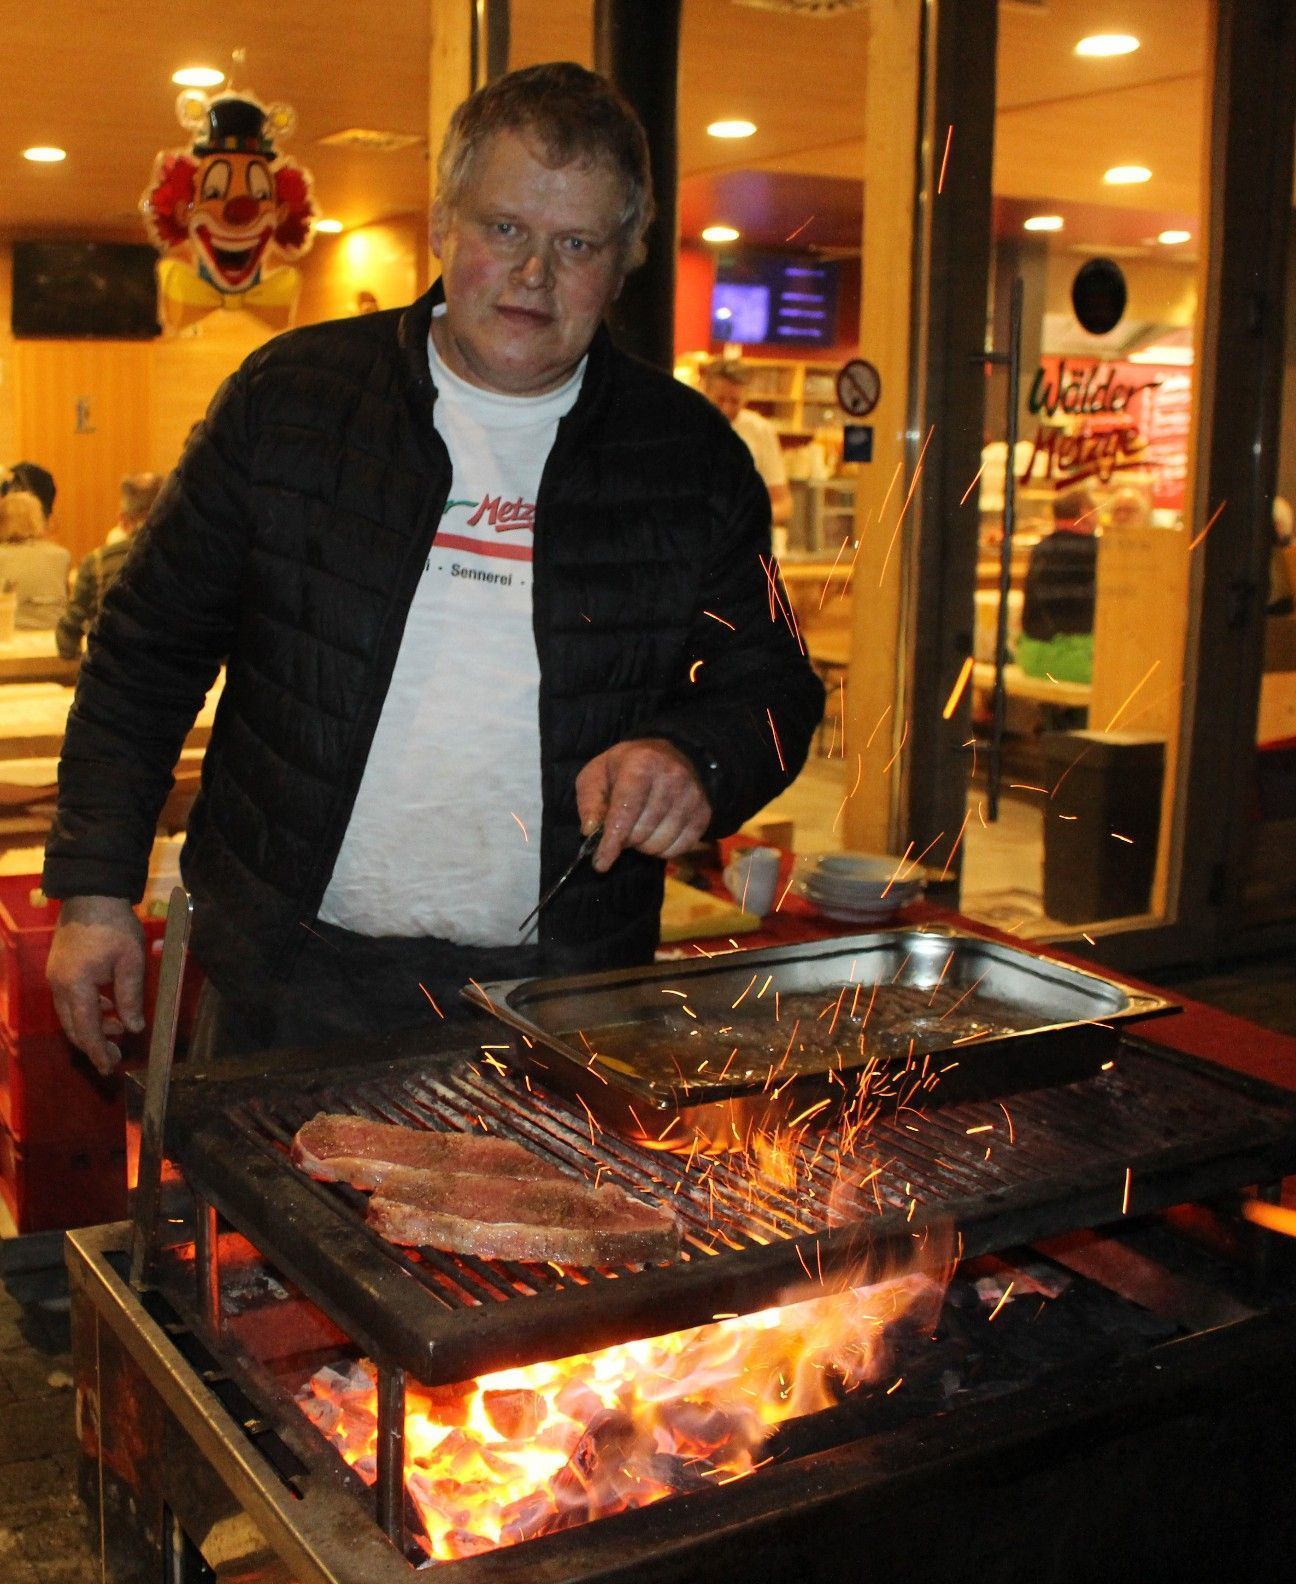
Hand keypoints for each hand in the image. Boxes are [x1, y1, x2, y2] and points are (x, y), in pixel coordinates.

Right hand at [47, 896, 146, 1074]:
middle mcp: (59, 985)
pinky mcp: (59, 968)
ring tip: (118, 1026)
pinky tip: (108, 1005)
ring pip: (71, 1014)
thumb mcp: (131, 962)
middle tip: (116, 1056)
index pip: (86, 1030)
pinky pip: (70, 999)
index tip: (110, 1068)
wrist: (91, 893)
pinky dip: (88, 1009)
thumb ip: (131, 997)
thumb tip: (134, 1028)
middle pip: (74, 1027)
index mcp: (76, 986)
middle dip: (94, 1044)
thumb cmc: (114, 926)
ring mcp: (55, 977)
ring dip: (93, 1025)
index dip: (98, 1052)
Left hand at [575, 738, 711, 871]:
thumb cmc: (626, 767)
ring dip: (644, 845)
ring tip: (640, 828)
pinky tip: (657, 833)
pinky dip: (663, 849)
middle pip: (641, 832)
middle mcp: (672, 778)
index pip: (625, 811)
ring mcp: (692, 796)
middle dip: (626, 839)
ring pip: (660, 844)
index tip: (601, 863)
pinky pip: (679, 849)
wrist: (669, 755)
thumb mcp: (597, 774)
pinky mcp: (704, 813)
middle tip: (622, 828)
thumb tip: (590, 831)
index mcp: (641, 764)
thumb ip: (590, 801)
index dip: (612, 841)